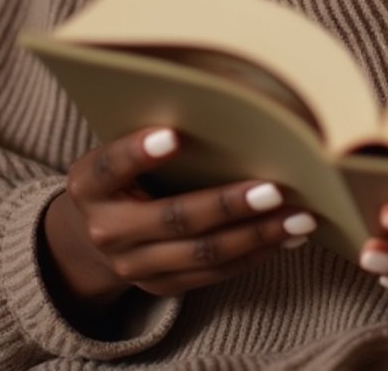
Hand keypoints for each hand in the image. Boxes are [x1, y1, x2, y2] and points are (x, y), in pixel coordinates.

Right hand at [41, 126, 317, 321]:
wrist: (89, 236)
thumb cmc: (121, 173)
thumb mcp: (116, 150)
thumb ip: (152, 131)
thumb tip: (226, 101)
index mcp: (89, 185)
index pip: (111, 166)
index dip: (139, 152)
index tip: (173, 134)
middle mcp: (106, 231)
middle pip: (172, 218)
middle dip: (227, 205)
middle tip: (274, 189)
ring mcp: (133, 266)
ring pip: (201, 255)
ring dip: (256, 236)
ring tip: (299, 218)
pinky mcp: (159, 287)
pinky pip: (211, 275)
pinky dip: (252, 255)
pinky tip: (285, 237)